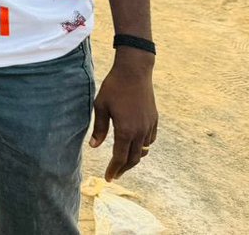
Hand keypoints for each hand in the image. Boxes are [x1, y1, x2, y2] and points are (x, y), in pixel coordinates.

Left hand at [89, 53, 156, 180]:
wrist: (134, 71)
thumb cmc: (114, 87)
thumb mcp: (101, 106)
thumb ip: (99, 128)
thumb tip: (94, 147)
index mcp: (125, 130)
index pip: (120, 158)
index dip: (113, 169)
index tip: (108, 178)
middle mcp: (140, 131)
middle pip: (134, 158)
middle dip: (123, 168)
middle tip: (114, 174)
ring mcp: (149, 126)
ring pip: (143, 150)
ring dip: (134, 158)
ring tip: (123, 161)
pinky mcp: (154, 119)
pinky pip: (150, 139)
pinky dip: (143, 146)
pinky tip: (136, 145)